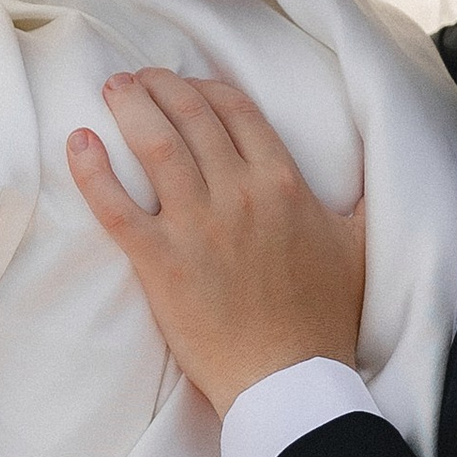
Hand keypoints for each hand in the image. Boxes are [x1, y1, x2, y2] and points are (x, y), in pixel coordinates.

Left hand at [67, 69, 366, 414]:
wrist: (288, 379)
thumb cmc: (323, 317)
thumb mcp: (358, 247)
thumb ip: (362, 201)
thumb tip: (378, 169)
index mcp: (284, 182)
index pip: (237, 111)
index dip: (207, 88)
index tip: (188, 84)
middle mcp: (239, 193)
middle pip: (192, 116)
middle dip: (161, 85)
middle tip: (139, 77)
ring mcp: (197, 226)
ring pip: (156, 145)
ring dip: (130, 107)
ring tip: (113, 89)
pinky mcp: (161, 262)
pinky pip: (117, 206)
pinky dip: (93, 170)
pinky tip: (78, 141)